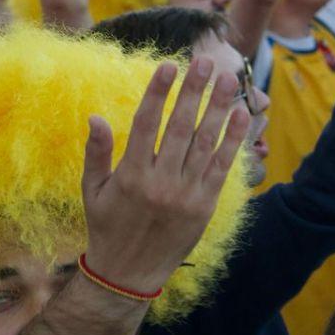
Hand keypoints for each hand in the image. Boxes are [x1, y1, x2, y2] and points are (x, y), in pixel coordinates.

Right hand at [79, 60, 249, 306]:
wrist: (130, 272)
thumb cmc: (108, 226)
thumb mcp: (92, 191)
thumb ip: (96, 153)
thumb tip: (96, 116)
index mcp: (130, 174)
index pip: (146, 124)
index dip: (158, 93)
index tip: (169, 66)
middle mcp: (160, 181)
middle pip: (181, 127)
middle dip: (194, 92)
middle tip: (204, 62)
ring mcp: (186, 193)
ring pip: (206, 143)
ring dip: (219, 108)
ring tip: (227, 80)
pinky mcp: (206, 204)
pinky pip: (223, 166)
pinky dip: (234, 140)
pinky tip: (242, 115)